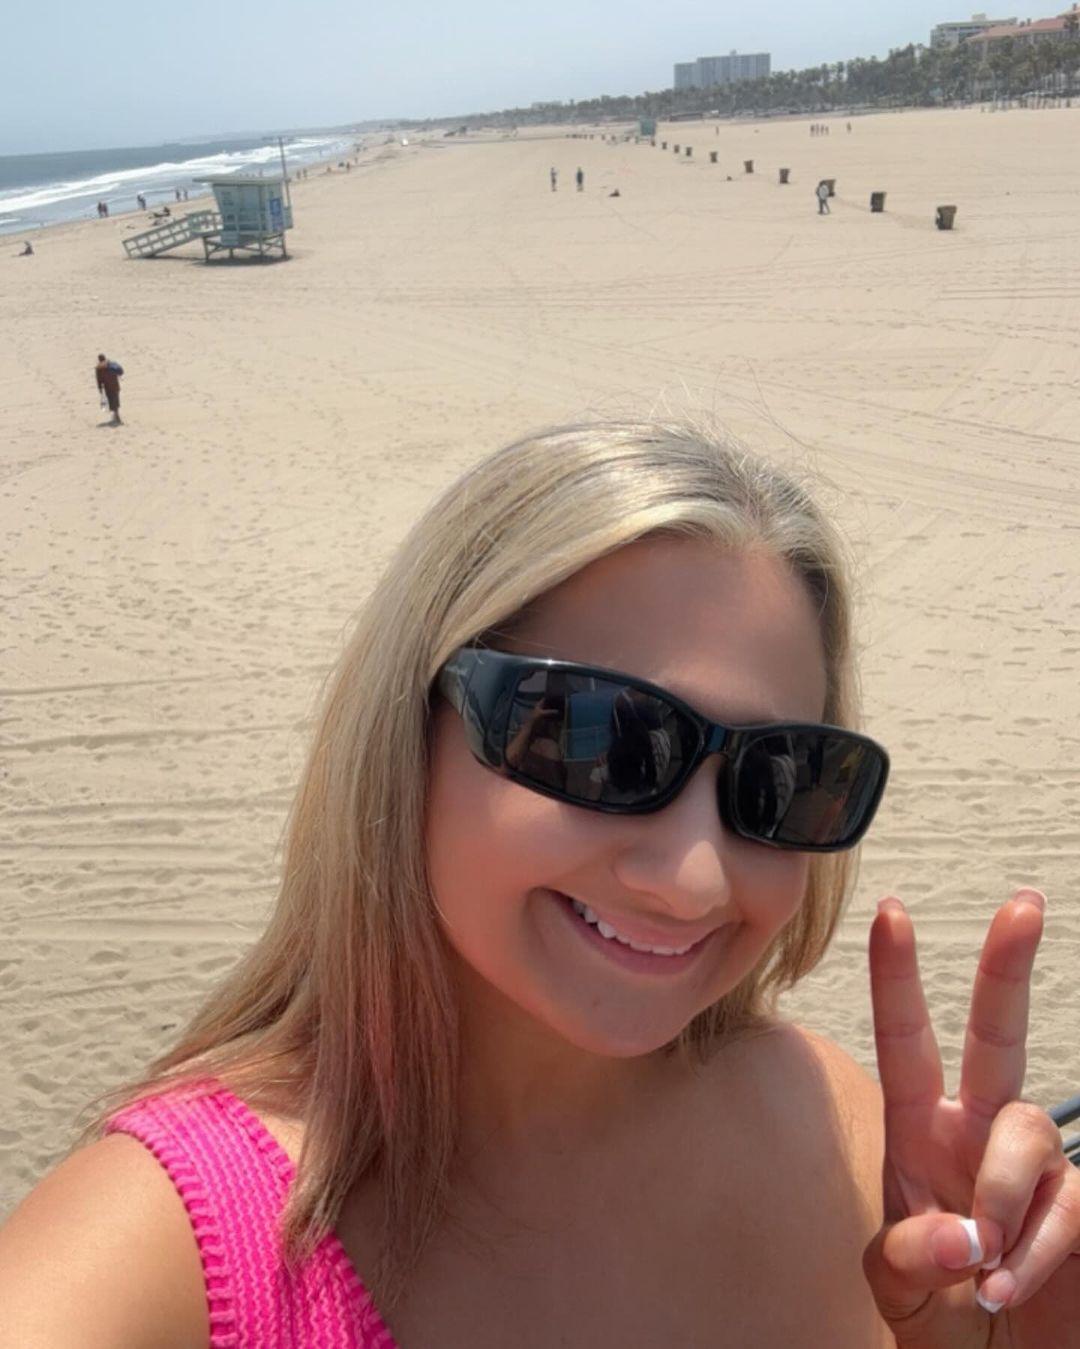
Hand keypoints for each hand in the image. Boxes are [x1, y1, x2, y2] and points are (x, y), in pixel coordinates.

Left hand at [863, 890, 1079, 1346]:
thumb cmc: (938, 1321)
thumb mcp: (896, 1292)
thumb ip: (907, 1256)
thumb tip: (962, 1231)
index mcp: (919, 1136)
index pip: (906, 1043)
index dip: (897, 979)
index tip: (890, 912)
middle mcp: (978, 1134)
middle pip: (998, 1036)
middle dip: (1007, 968)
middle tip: (1023, 903)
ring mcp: (1035, 1168)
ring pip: (1028, 1133)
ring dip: (1004, 1199)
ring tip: (985, 1267)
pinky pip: (1071, 1200)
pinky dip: (1040, 1247)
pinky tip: (1013, 1283)